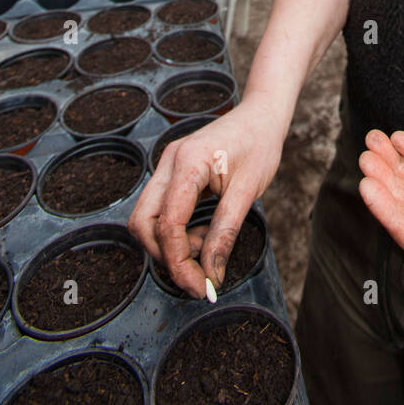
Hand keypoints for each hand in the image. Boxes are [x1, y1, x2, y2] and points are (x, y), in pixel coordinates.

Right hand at [127, 95, 282, 298]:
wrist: (261, 116)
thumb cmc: (259, 146)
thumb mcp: (247, 191)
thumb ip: (225, 233)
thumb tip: (211, 274)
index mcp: (188, 163)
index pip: (168, 224)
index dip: (180, 263)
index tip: (201, 288)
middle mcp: (168, 162)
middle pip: (142, 222)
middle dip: (165, 256)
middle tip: (198, 276)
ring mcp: (166, 166)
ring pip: (146, 218)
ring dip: (169, 245)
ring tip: (205, 248)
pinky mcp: (172, 173)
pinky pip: (159, 210)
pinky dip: (175, 231)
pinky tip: (201, 235)